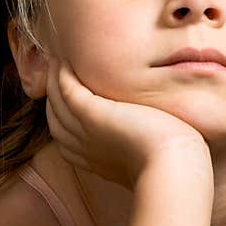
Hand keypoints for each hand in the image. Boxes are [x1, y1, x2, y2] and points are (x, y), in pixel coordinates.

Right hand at [45, 56, 213, 191]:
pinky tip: (64, 62)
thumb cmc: (171, 162)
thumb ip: (139, 142)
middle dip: (54, 95)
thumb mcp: (148, 152)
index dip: (64, 113)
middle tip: (57, 71)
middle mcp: (83, 147)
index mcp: (94, 159)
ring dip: (54, 80)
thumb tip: (152, 130)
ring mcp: (85, 130)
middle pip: (57, 117)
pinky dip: (61, 76)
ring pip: (57, 102)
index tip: (70, 93)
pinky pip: (66, 91)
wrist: (172, 165)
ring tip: (58, 60)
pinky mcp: (92, 114)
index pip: (67, 133)